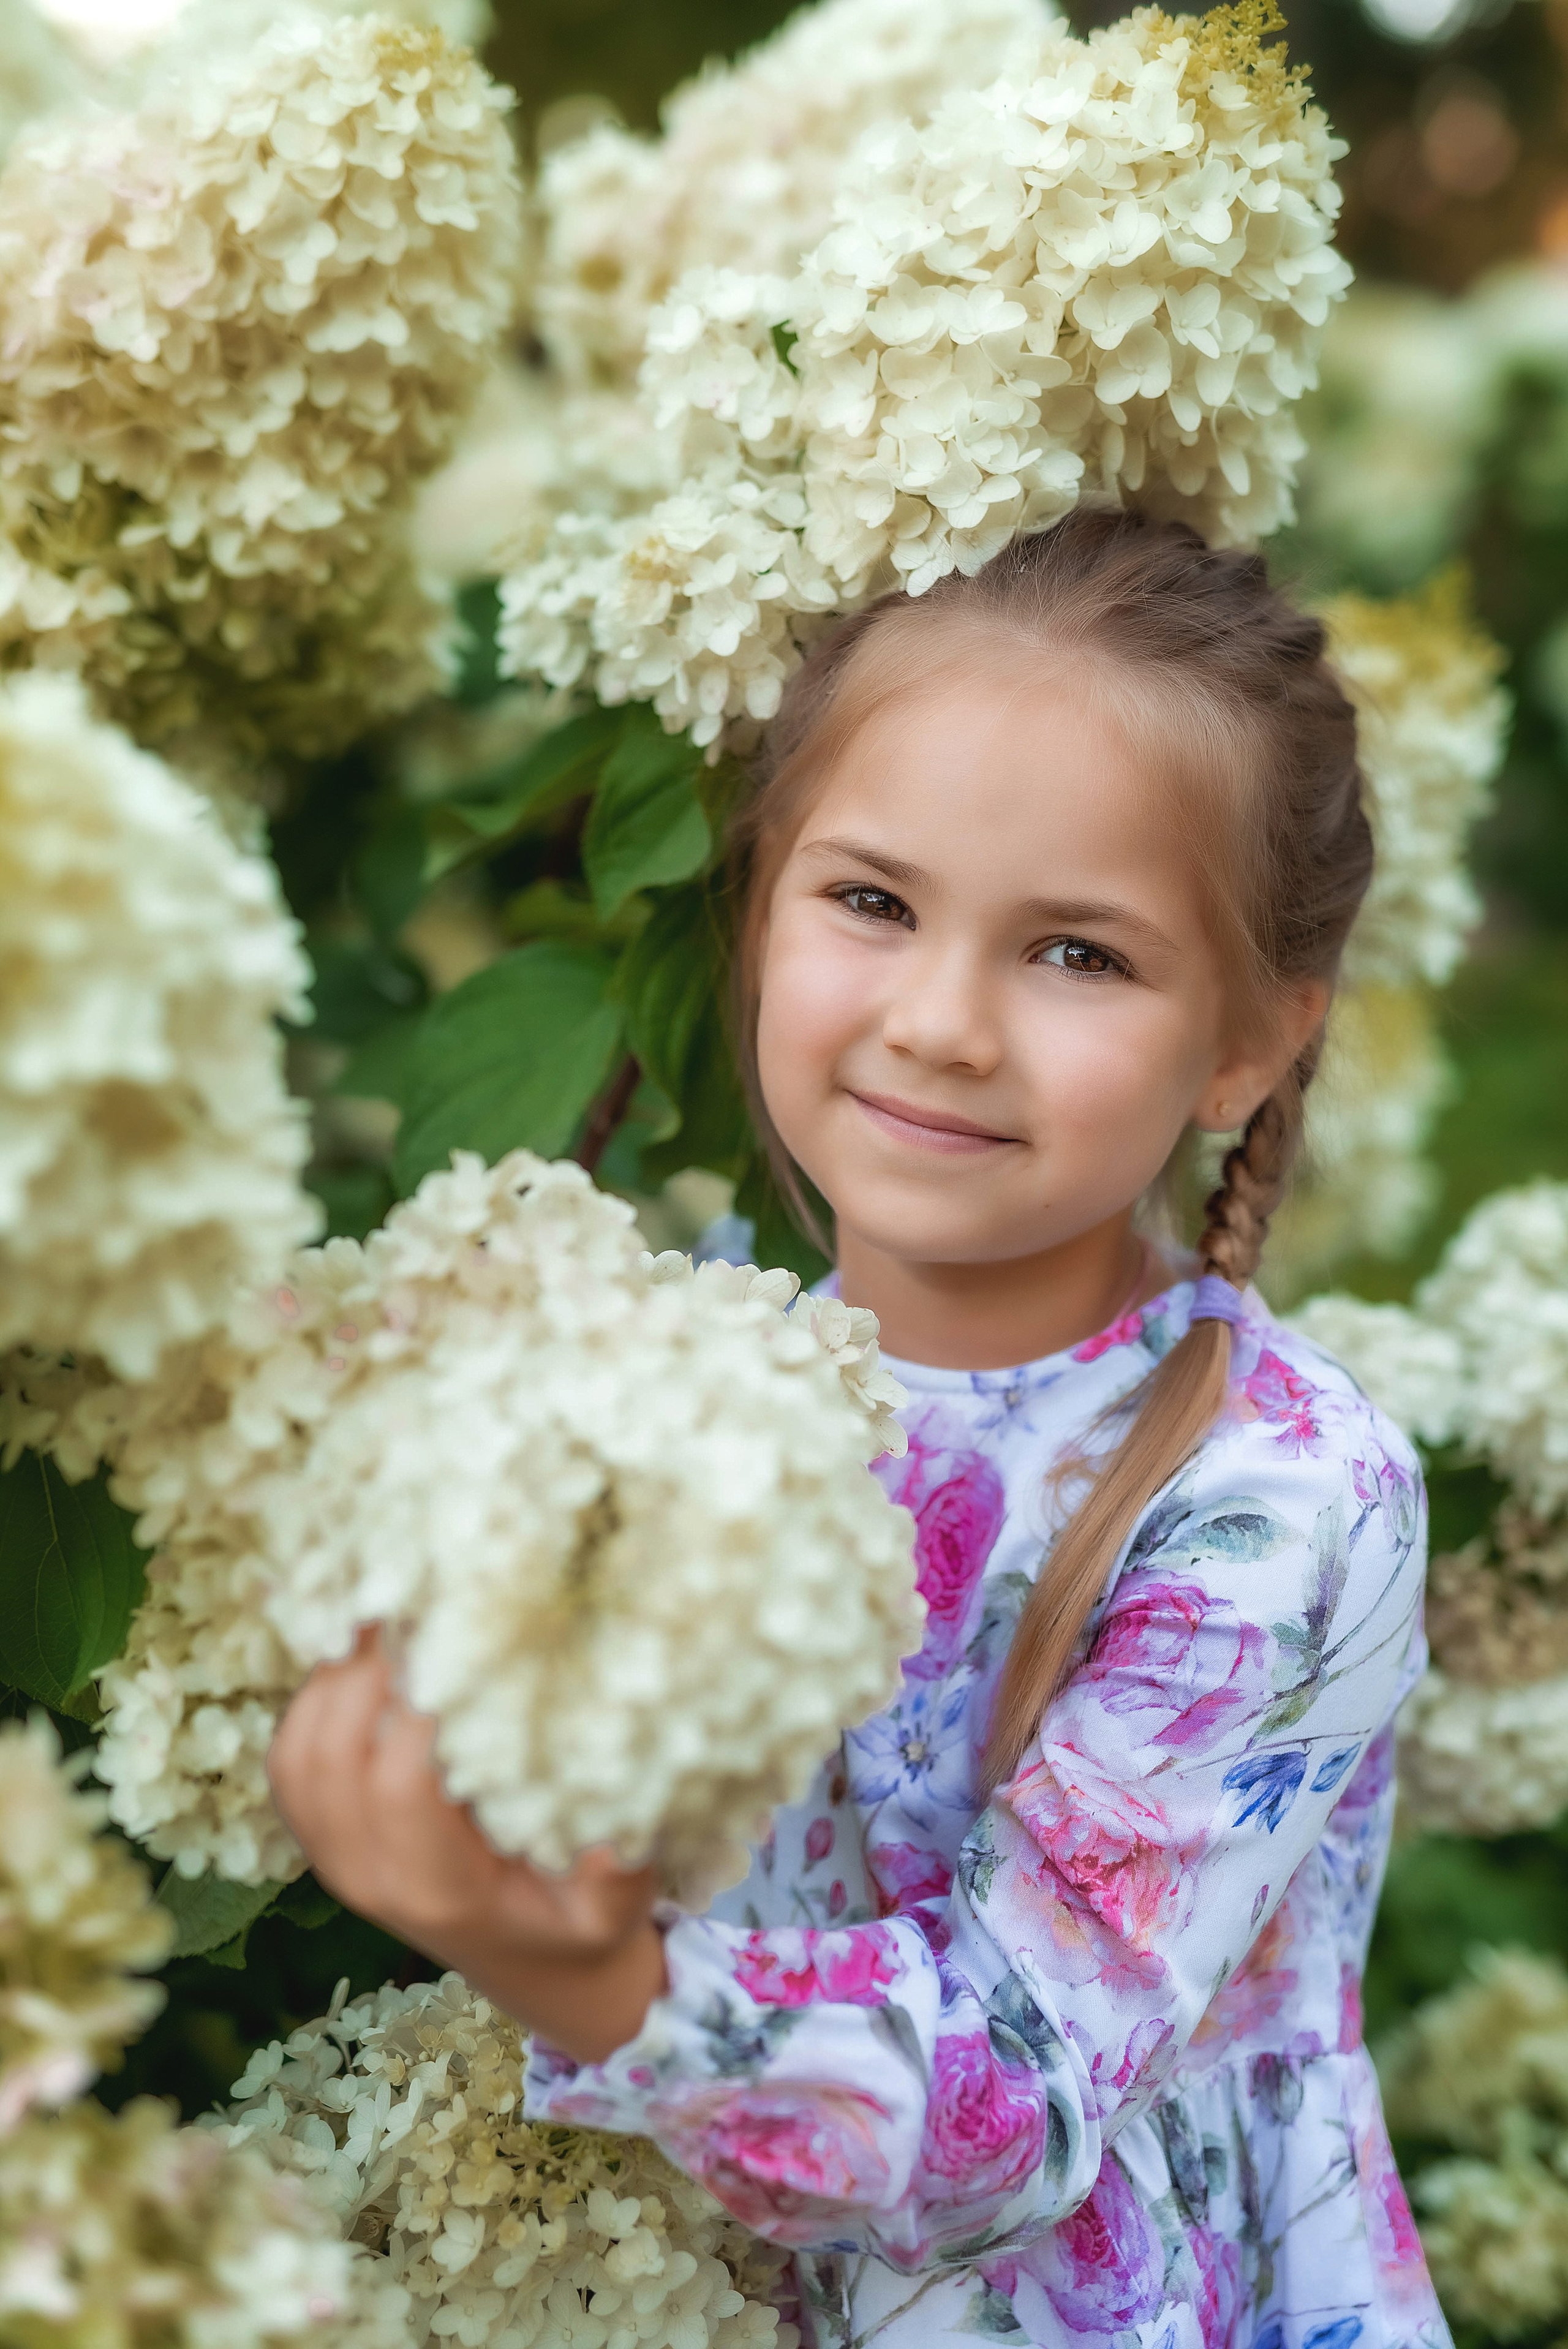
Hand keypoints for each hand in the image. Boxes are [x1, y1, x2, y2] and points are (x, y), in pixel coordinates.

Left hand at [267, 1628, 666, 2062]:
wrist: (534, 1970)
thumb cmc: (578, 1927)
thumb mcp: (614, 1915)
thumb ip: (617, 1880)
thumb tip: (615, 1834)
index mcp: (436, 1891)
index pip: (398, 1787)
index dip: (416, 1708)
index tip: (459, 1638)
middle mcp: (367, 1877)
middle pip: (329, 1758)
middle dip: (364, 1670)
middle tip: (413, 1598)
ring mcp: (335, 1858)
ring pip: (298, 1751)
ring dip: (331, 1676)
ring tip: (386, 1613)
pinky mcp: (325, 1835)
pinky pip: (292, 1757)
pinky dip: (314, 1698)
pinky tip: (362, 1654)